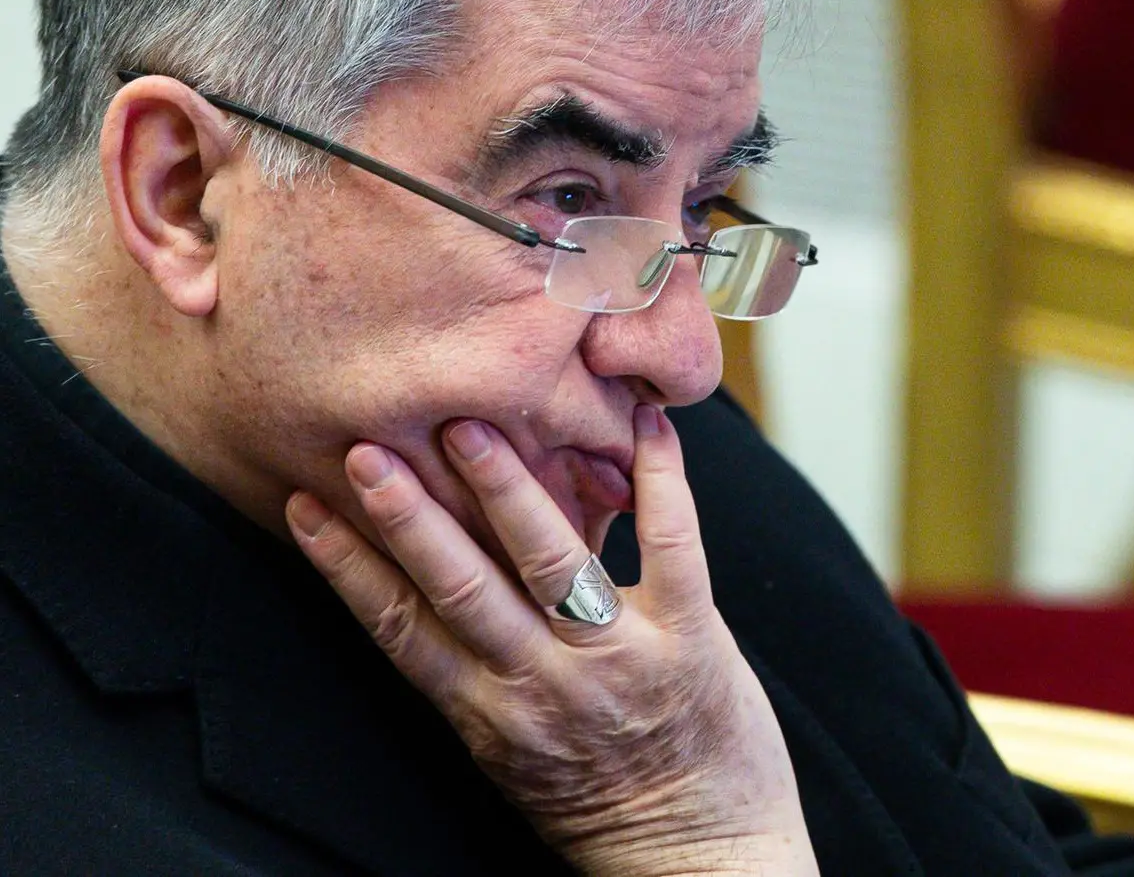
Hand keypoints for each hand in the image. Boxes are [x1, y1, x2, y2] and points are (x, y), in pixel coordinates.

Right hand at [286, 406, 816, 876]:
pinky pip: (672, 545)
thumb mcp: (514, 744)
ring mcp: (618, 660)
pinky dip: (659, 480)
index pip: (399, 631)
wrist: (702, 855)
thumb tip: (434, 573)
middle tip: (366, 449)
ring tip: (470, 427)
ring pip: (547, 563)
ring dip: (506, 490)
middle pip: (459, 589)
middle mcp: (542, 687)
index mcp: (486, 713)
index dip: (347, 568)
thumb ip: (482, 666)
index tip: (305, 508)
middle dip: (408, 518)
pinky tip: (644, 426)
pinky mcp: (692, 639)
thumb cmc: (602, 796)